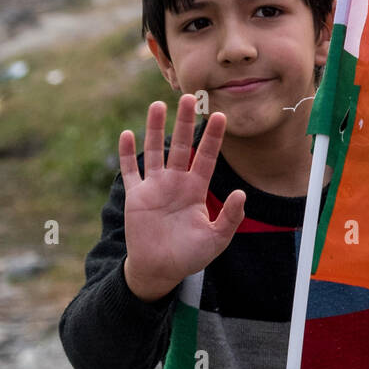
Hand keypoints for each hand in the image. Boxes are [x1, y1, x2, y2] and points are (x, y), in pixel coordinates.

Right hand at [120, 94, 245, 300]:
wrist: (159, 270)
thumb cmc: (189, 256)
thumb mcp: (216, 239)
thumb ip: (230, 218)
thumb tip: (241, 193)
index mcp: (196, 189)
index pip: (206, 157)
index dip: (212, 137)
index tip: (219, 115)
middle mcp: (175, 183)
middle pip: (180, 145)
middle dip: (184, 122)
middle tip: (188, 97)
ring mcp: (154, 187)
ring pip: (154, 151)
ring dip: (155, 129)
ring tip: (157, 106)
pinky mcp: (135, 197)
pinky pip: (130, 172)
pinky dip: (126, 154)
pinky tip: (127, 134)